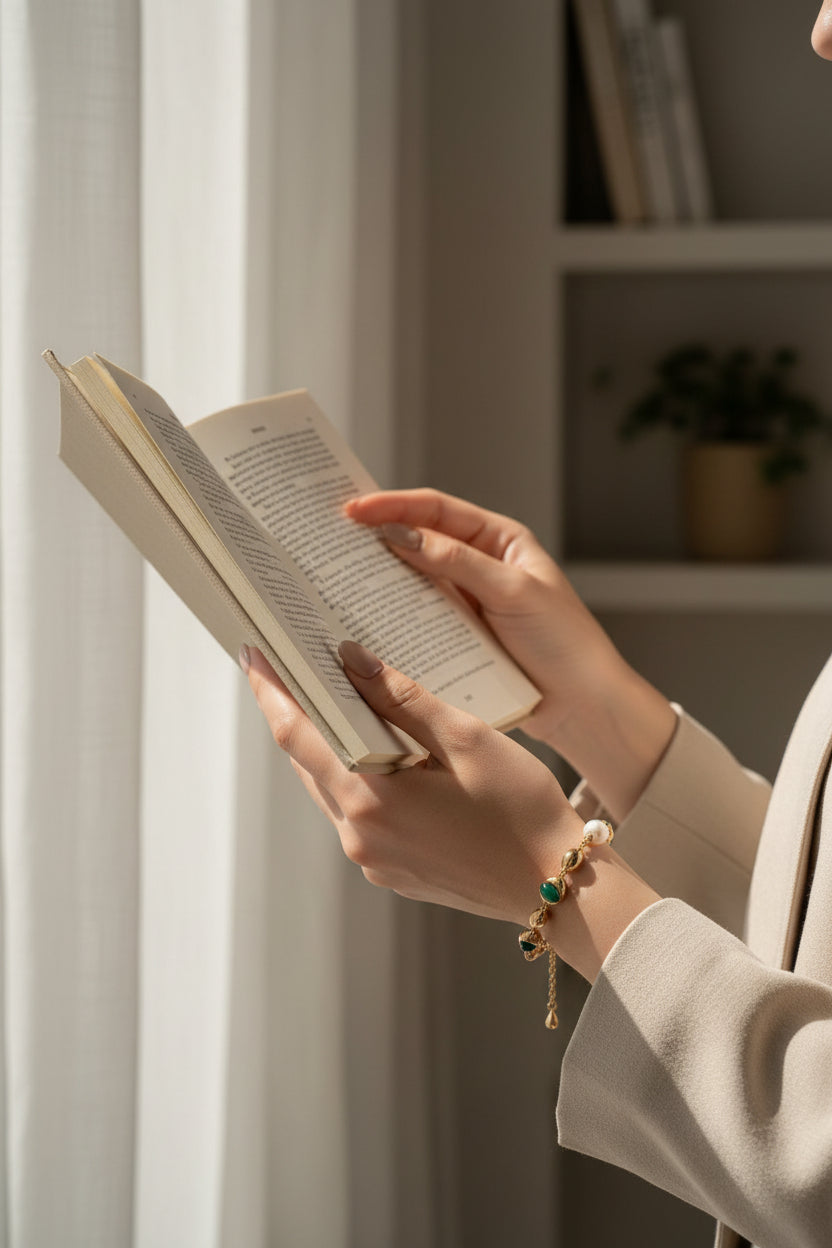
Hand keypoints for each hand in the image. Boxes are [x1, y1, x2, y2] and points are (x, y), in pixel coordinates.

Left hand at [242, 641, 659, 979]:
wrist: (557, 883)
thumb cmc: (522, 808)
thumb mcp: (467, 738)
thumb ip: (402, 698)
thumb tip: (350, 659)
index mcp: (372, 799)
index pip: (298, 735)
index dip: (271, 692)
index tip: (252, 654)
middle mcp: (360, 835)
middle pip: (308, 762)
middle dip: (297, 713)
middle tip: (291, 666)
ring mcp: (373, 859)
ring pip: (331, 788)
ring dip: (329, 746)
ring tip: (335, 701)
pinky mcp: (391, 871)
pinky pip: (358, 814)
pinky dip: (358, 777)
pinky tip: (380, 752)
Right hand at [345, 489, 676, 818]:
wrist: (584, 707)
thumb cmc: (564, 643)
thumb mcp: (513, 592)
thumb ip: (458, 562)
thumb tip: (402, 535)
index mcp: (498, 540)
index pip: (437, 510)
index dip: (393, 505)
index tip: (353, 511)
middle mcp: (478, 566)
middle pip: (418, 541)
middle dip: (376, 538)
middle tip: (331, 540)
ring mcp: (465, 603)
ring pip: (412, 583)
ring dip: (379, 580)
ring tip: (336, 578)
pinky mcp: (456, 639)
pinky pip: (417, 622)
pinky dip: (392, 619)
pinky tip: (364, 621)